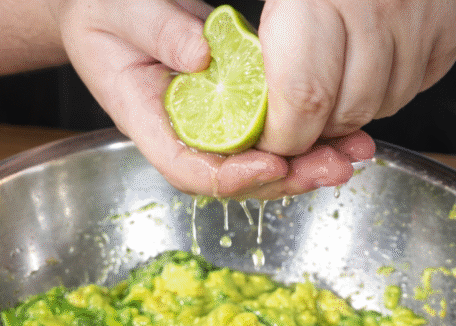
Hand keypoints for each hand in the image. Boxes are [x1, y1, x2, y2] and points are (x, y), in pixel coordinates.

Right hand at [51, 0, 373, 199]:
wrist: (104, 8)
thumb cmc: (104, 11)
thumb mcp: (124, 10)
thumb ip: (161, 31)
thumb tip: (203, 58)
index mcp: (147, 122)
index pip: (189, 170)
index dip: (232, 176)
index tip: (270, 162)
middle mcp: (182, 134)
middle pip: (235, 178)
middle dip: (286, 179)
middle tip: (332, 169)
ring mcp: (209, 125)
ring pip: (260, 164)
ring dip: (308, 165)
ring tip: (351, 157)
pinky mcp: (233, 109)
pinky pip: (270, 134)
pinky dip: (308, 139)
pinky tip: (343, 137)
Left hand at [256, 0, 455, 156]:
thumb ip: (265, 28)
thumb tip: (227, 79)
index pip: (305, 98)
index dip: (284, 133)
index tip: (269, 136)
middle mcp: (383, 8)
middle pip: (348, 111)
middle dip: (317, 127)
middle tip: (297, 114)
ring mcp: (428, 19)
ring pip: (387, 104)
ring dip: (355, 108)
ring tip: (335, 80)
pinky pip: (422, 81)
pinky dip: (394, 83)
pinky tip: (375, 58)